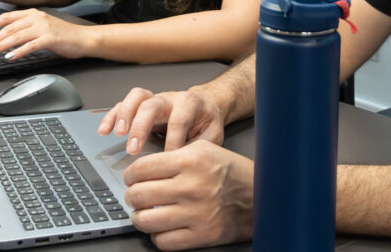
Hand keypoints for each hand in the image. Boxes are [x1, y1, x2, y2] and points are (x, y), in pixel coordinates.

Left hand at [0, 9, 97, 59]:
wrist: (84, 38)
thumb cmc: (64, 35)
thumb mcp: (42, 27)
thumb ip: (26, 28)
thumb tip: (7, 37)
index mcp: (33, 14)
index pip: (7, 18)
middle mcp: (37, 18)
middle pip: (9, 28)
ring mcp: (43, 27)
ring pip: (16, 36)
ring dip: (1, 45)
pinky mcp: (50, 38)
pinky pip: (30, 45)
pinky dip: (18, 51)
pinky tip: (10, 57)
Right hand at [97, 87, 225, 154]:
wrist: (205, 105)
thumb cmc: (207, 122)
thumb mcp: (212, 134)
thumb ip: (199, 146)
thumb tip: (182, 161)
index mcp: (190, 103)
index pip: (178, 120)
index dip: (172, 140)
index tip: (168, 159)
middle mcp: (170, 99)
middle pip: (152, 105)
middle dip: (140, 127)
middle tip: (133, 149)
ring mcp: (155, 100)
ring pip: (136, 98)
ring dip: (124, 115)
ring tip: (118, 133)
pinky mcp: (142, 105)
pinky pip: (123, 105)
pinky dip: (112, 116)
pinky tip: (104, 130)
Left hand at [123, 141, 253, 250]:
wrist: (260, 196)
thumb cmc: (231, 171)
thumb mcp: (205, 149)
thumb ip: (174, 154)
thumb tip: (143, 166)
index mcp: (190, 161)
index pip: (141, 168)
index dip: (130, 175)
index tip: (131, 178)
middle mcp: (191, 186)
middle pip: (138, 194)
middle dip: (132, 196)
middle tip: (136, 195)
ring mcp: (195, 213)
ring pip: (145, 220)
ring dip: (140, 217)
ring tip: (144, 213)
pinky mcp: (201, 235)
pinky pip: (163, 241)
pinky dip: (157, 236)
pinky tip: (162, 227)